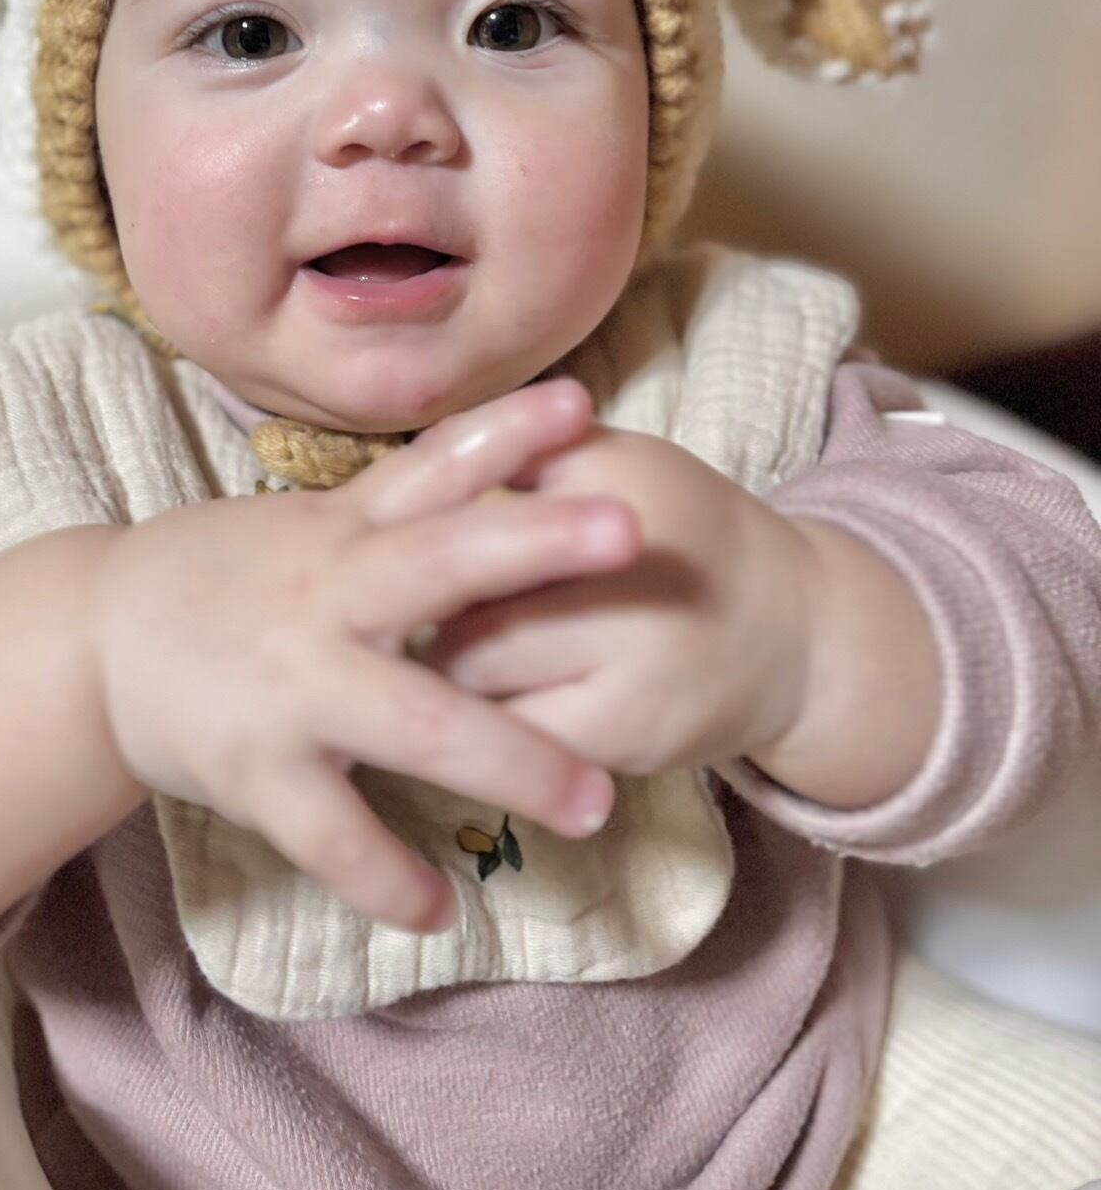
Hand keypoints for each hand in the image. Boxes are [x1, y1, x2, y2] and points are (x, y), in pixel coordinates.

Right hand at [90, 378, 624, 934]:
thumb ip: (410, 498)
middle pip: (441, 562)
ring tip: (597, 801)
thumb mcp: (314, 524)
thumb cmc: (230, 575)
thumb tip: (521, 443)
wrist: (99, 640)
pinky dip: (387, 876)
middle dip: (535, 546)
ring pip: (417, 721)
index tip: (581, 405)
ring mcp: (294, 687)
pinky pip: (333, 835)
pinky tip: (441, 910)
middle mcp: (328, 596)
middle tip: (634, 531)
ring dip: (511, 759)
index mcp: (345, 532)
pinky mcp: (257, 770)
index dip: (506, 433)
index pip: (435, 466)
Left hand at [415, 424, 819, 781]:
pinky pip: (507, 734)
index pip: (475, 497)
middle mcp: (629, 565)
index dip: (421, 524)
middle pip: (459, 587)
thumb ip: (514, 454)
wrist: (791, 631)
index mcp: (613, 481)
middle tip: (397, 605)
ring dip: (441, 662)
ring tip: (434, 648)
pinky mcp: (623, 736)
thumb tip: (400, 481)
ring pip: (471, 667)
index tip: (397, 538)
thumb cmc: (675, 529)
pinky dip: (479, 721)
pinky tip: (478, 705)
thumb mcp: (609, 461)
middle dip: (419, 601)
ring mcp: (630, 659)